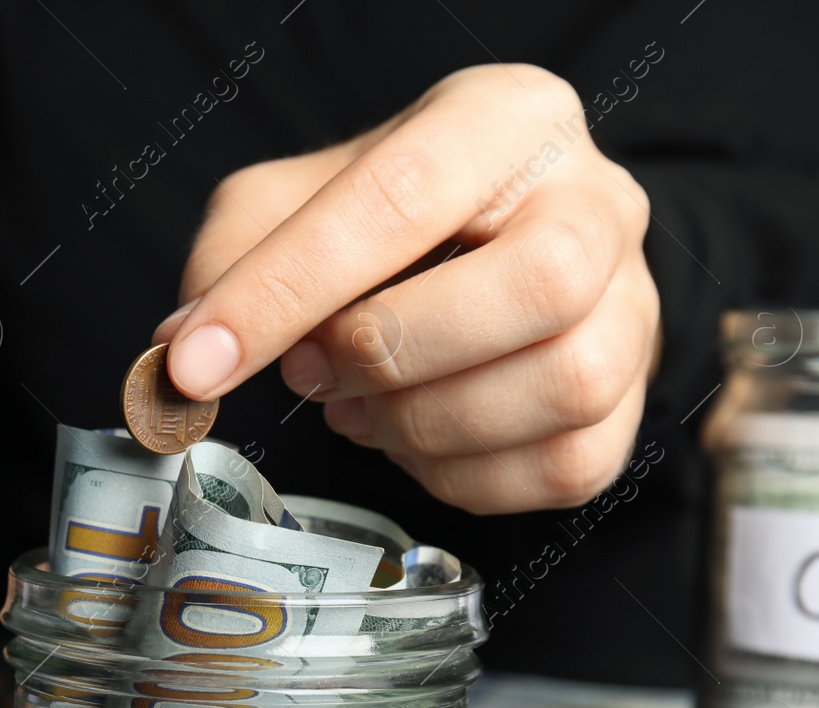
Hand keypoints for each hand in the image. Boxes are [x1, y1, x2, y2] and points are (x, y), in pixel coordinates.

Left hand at [155, 64, 660, 512]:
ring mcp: (635, 306)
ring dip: (425, 423)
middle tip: (312, 373)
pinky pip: (562, 469)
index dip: (286, 290)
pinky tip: (415, 439)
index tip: (197, 361)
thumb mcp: (296, 199)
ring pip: (560, 386)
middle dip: (391, 353)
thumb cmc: (392, 220)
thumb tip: (184, 353)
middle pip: (534, 288)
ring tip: (362, 406)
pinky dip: (460, 476)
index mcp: (507, 120)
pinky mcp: (633, 404)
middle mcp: (597, 201)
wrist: (492, 248)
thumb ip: (235, 256)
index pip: (400, 198)